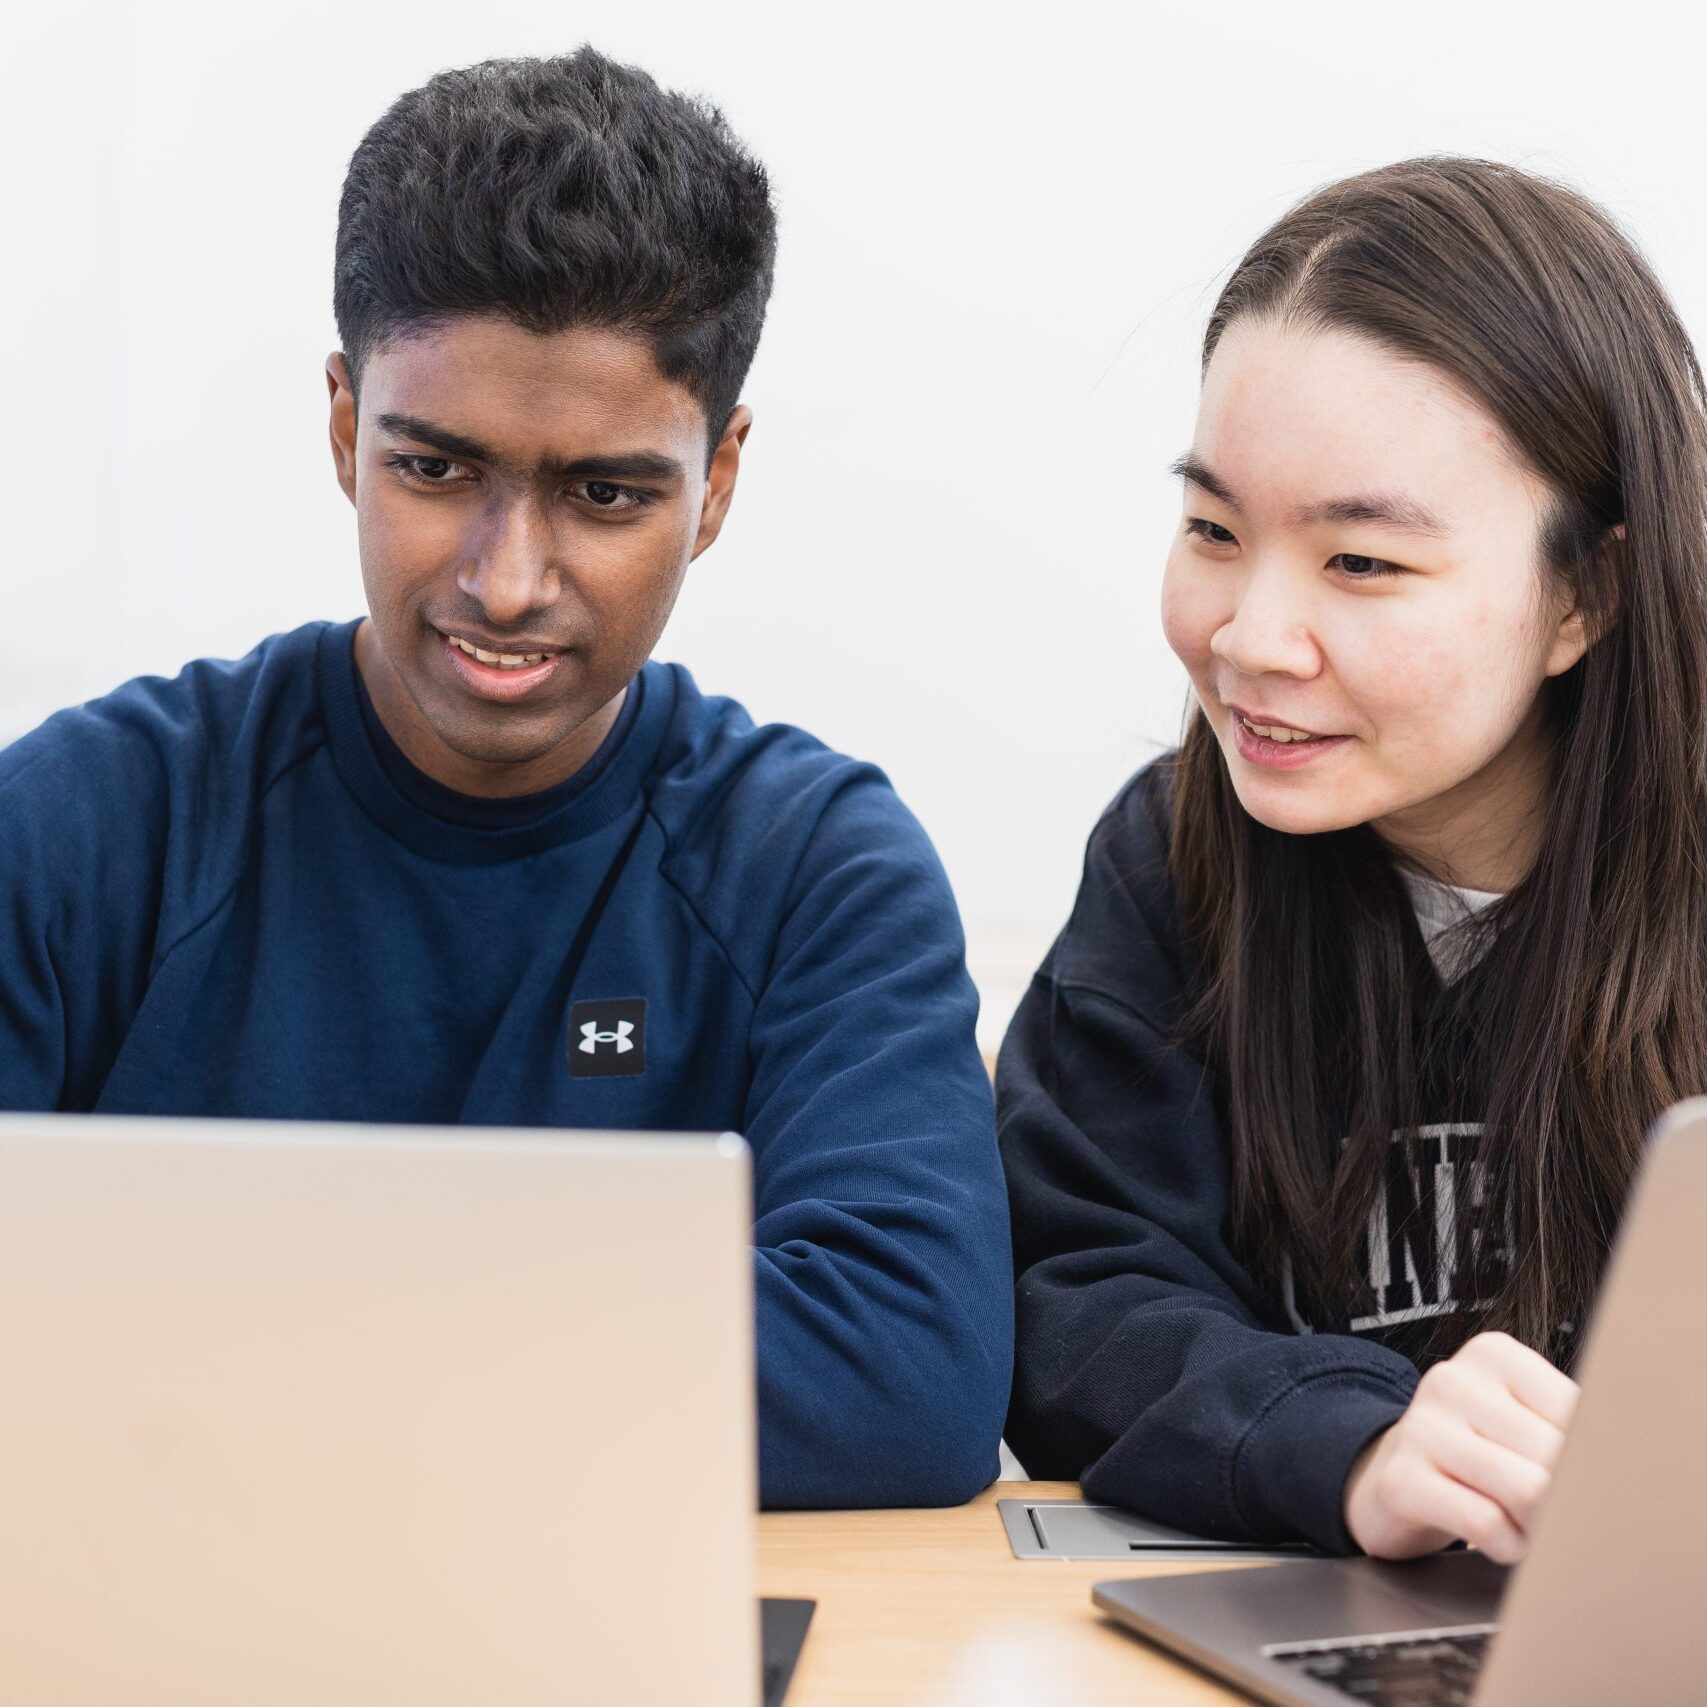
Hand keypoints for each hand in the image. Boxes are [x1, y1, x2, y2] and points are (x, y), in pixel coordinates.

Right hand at [1343, 1330, 1578, 1564]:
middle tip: (1553, 1511)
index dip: (1593, 1460)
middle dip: (1565, 1498)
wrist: (1391, 1472)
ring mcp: (1421, 1427)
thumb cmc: (1476, 1449)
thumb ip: (1568, 1432)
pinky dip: (1508, 1546)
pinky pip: (1486, 1525)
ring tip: (1526, 1525)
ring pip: (1527, 1491)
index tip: (1581, 1478)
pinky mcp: (1401, 1479)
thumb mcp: (1523, 1420)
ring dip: (1539, 1526)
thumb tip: (1618, 1475)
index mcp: (1494, 1354)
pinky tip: (1498, 1537)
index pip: (1579, 1412)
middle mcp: (1451, 1380)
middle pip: (1554, 1456)